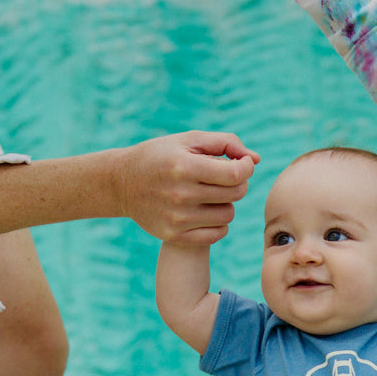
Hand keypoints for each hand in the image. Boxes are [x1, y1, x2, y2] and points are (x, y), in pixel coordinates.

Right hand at [112, 131, 259, 244]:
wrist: (121, 183)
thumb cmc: (161, 156)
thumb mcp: (188, 140)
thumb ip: (225, 143)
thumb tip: (255, 159)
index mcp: (184, 166)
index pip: (235, 174)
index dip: (246, 167)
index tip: (242, 163)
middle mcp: (180, 194)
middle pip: (235, 194)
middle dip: (237, 183)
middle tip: (226, 177)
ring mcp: (177, 218)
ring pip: (228, 215)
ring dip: (227, 203)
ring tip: (213, 193)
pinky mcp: (175, 235)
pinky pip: (217, 234)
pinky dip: (219, 223)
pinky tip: (208, 210)